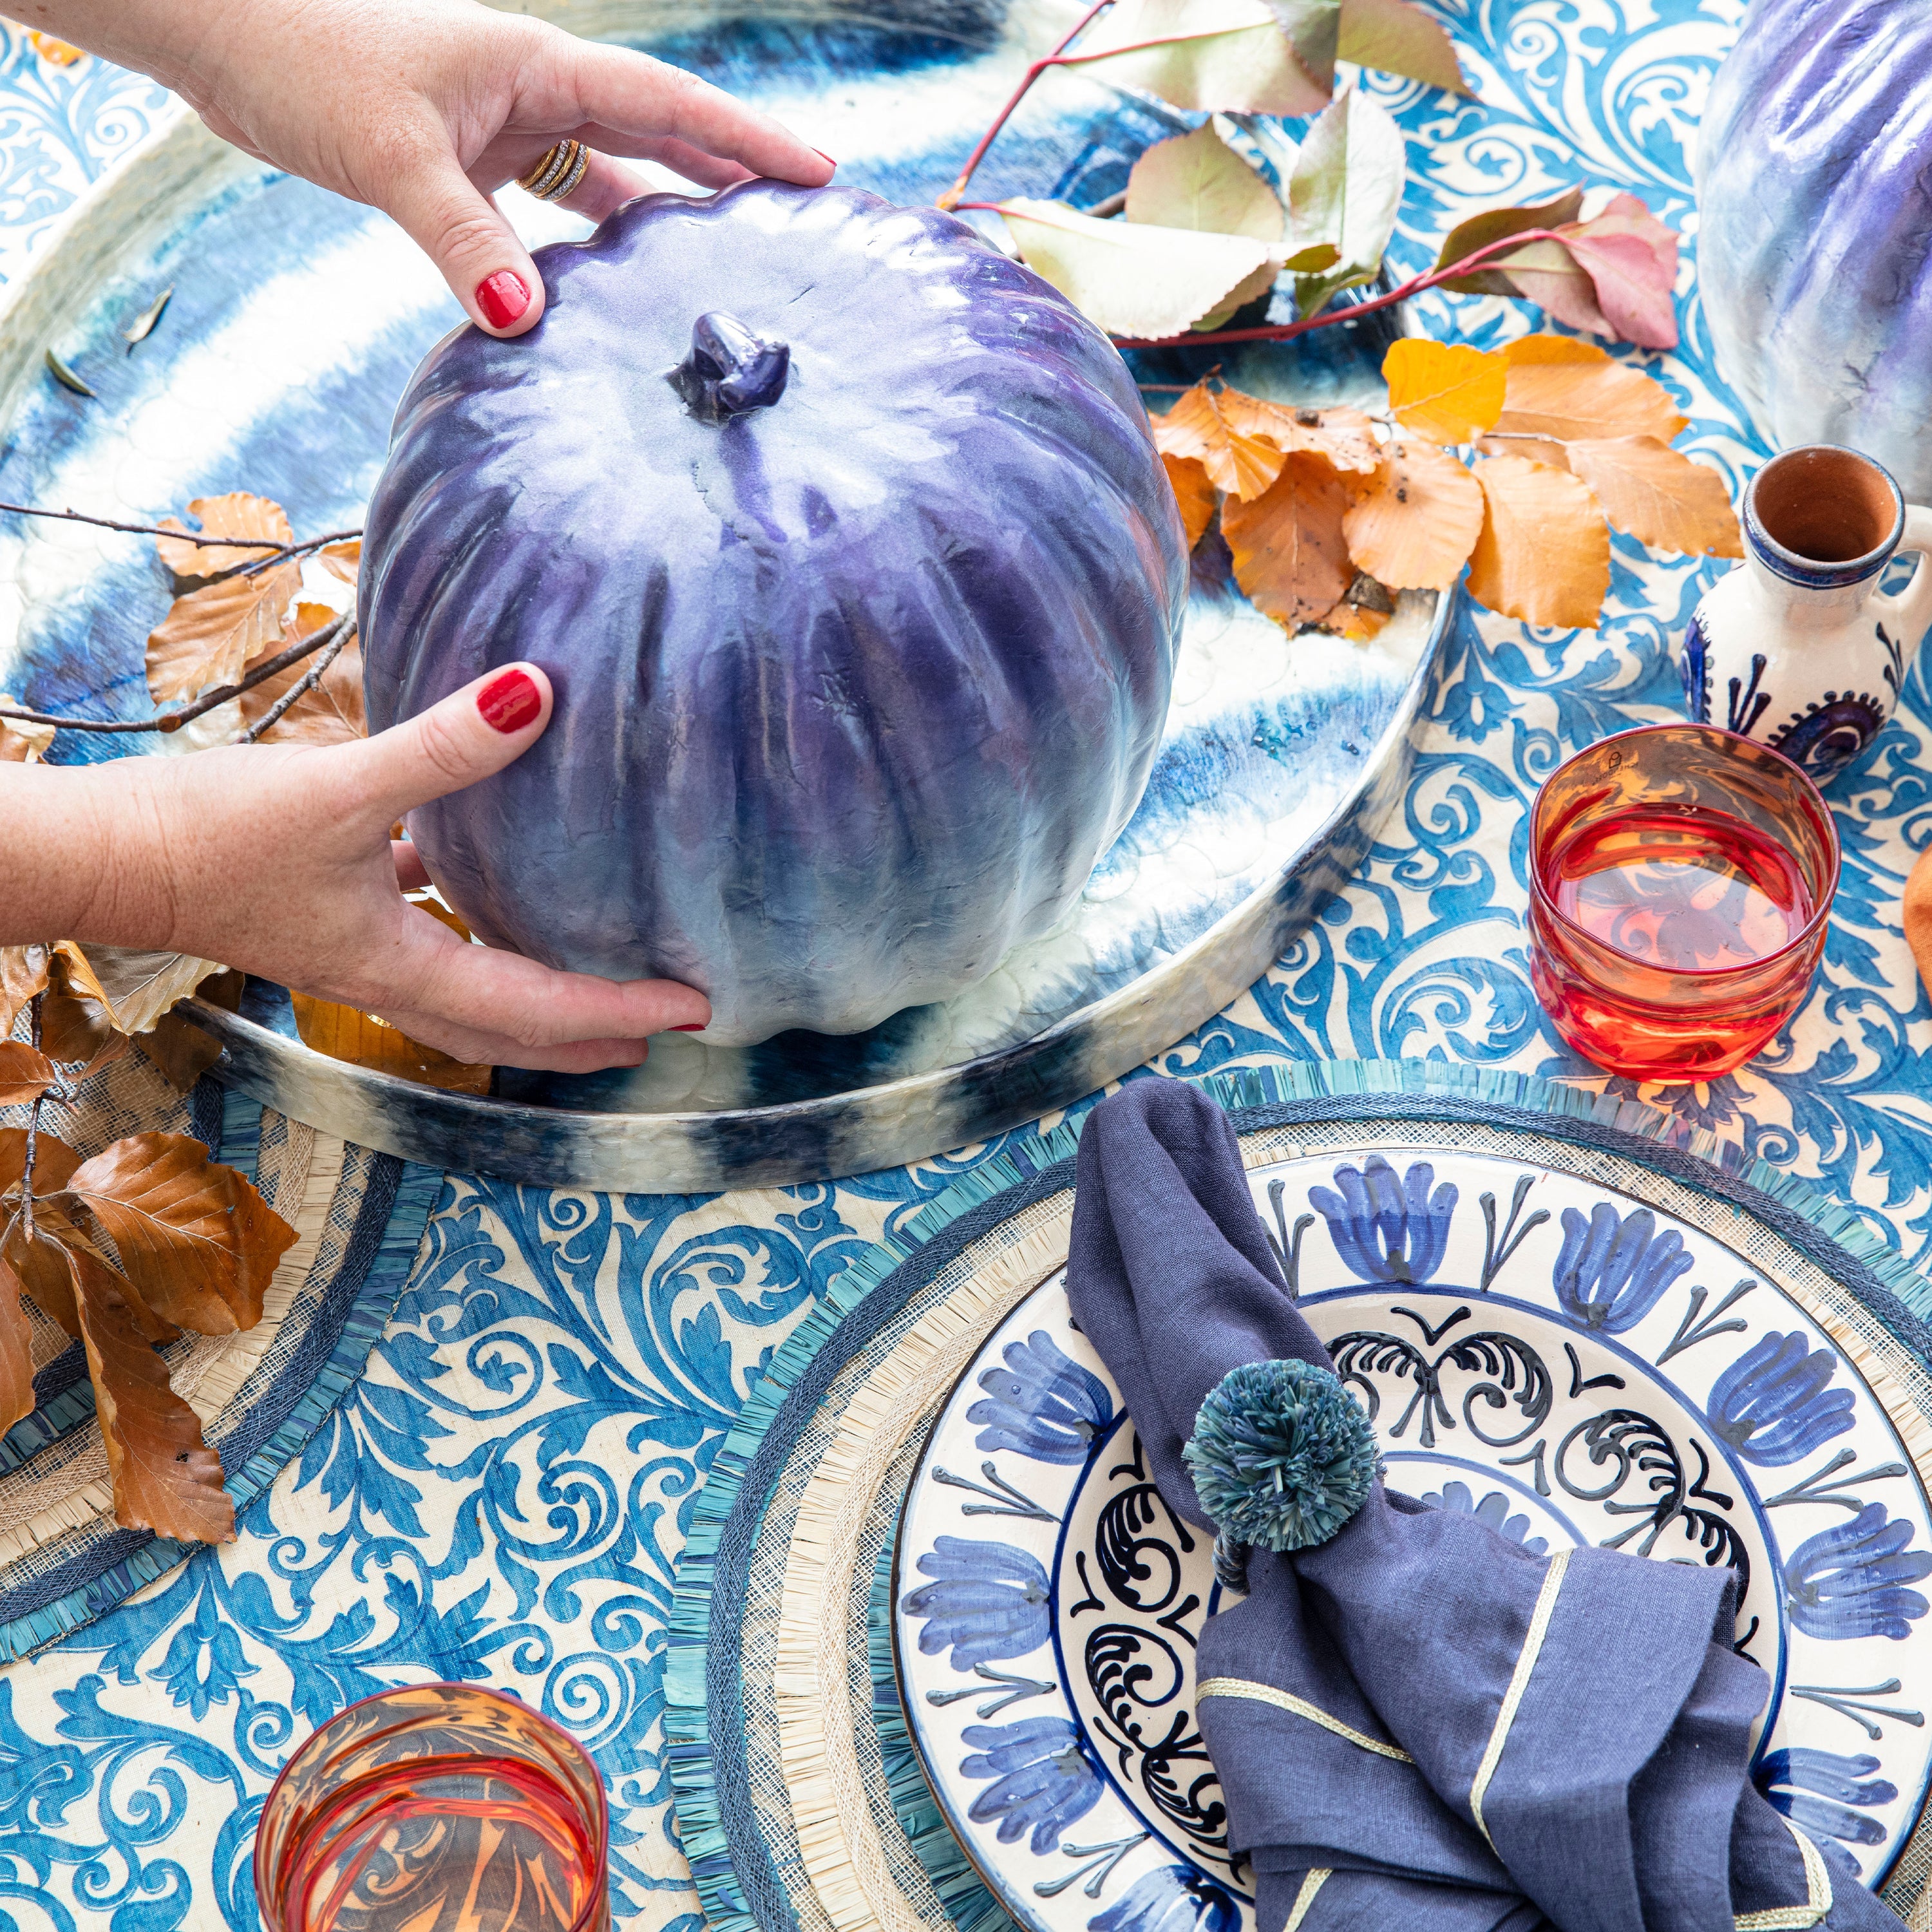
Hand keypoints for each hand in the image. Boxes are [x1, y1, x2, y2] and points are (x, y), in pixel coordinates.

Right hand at [19, 665, 708, 1071]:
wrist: (100, 853)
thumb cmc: (207, 835)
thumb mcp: (337, 788)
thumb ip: (439, 748)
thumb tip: (536, 692)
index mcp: (400, 967)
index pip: (537, 1007)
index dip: (621, 1009)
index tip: (698, 1009)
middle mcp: (386, 976)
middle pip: (512, 1028)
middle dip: (590, 1036)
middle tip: (666, 1033)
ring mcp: (357, 950)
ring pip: (473, 991)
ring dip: (541, 995)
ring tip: (600, 983)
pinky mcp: (331, 911)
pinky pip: (428, 934)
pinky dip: (476, 926)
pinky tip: (485, 878)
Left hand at [22, 0, 834, 335]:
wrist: (226, 44)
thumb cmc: (305, 69)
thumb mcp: (392, 158)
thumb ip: (464, 242)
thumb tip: (528, 325)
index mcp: (537, 65)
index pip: (668, 106)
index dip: (747, 141)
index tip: (820, 173)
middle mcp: (535, 89)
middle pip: (660, 135)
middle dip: (733, 175)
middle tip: (806, 222)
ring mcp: (508, 124)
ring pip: (614, 173)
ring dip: (671, 213)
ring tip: (736, 263)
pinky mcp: (475, 158)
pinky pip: (558, 204)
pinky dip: (595, 242)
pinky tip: (620, 288)